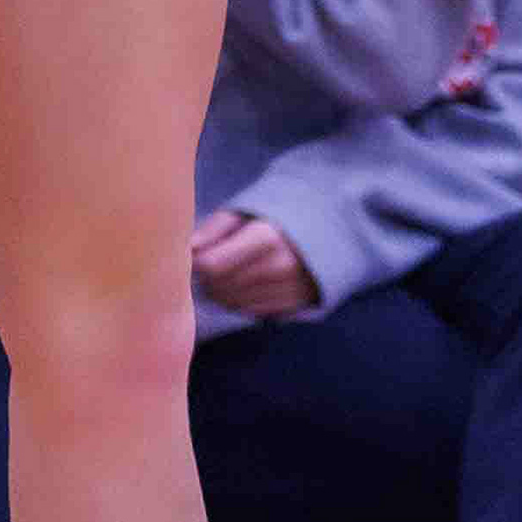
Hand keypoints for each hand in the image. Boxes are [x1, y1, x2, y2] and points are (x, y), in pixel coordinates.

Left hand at [191, 210, 318, 320]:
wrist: (334, 224)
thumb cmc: (281, 212)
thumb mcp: (249, 209)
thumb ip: (216, 228)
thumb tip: (188, 249)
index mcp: (268, 237)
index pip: (211, 266)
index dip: (196, 262)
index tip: (196, 253)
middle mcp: (280, 268)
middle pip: (219, 287)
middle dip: (207, 278)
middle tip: (213, 261)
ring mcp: (289, 290)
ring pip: (232, 303)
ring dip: (222, 291)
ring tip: (231, 270)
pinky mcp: (295, 305)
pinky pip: (250, 312)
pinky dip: (241, 301)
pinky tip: (247, 283)